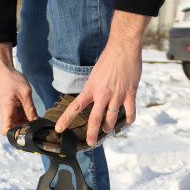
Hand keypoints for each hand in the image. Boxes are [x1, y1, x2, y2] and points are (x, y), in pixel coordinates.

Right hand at [0, 43, 37, 134]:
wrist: (5, 71)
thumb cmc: (12, 80)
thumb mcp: (25, 93)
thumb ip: (31, 109)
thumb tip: (37, 123)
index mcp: (6, 111)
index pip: (6, 131)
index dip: (14, 136)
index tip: (26, 135)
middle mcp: (7, 114)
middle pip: (14, 130)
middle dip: (25, 132)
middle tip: (39, 131)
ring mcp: (10, 113)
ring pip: (19, 125)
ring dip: (28, 125)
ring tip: (40, 124)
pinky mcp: (14, 110)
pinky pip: (21, 118)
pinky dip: (28, 119)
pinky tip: (36, 117)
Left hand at [55, 11, 150, 146]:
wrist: (123, 47)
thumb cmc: (108, 59)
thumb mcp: (94, 75)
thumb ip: (93, 89)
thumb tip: (91, 100)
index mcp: (90, 88)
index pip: (75, 107)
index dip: (65, 119)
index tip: (58, 129)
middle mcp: (102, 93)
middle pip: (94, 119)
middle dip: (92, 133)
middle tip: (90, 142)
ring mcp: (117, 94)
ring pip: (111, 118)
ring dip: (109, 127)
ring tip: (107, 129)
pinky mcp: (130, 93)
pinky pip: (130, 112)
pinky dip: (128, 120)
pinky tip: (126, 122)